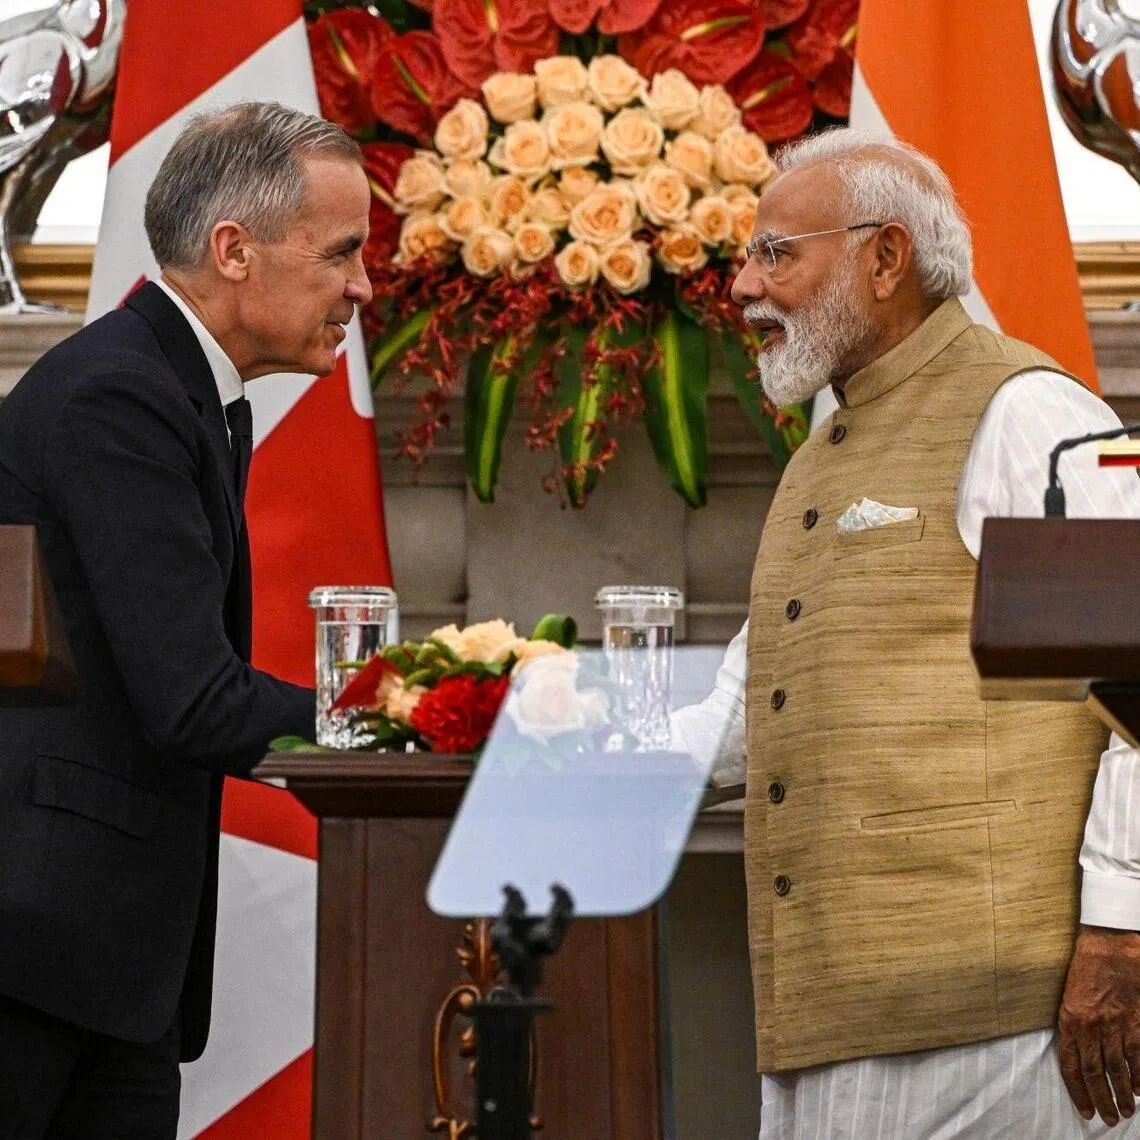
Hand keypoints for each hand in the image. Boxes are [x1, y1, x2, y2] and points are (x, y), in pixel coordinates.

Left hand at [1058, 925, 1139, 1126]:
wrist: (1109, 944)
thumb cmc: (1086, 968)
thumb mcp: (1069, 995)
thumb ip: (1073, 1025)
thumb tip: (1076, 1054)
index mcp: (1069, 1020)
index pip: (1070, 1065)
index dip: (1078, 1091)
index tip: (1085, 1110)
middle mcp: (1090, 1026)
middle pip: (1095, 1073)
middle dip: (1102, 1099)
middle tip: (1110, 1119)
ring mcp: (1114, 1024)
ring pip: (1118, 1068)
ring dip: (1122, 1093)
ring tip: (1127, 1110)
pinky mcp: (1135, 1019)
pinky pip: (1138, 1054)